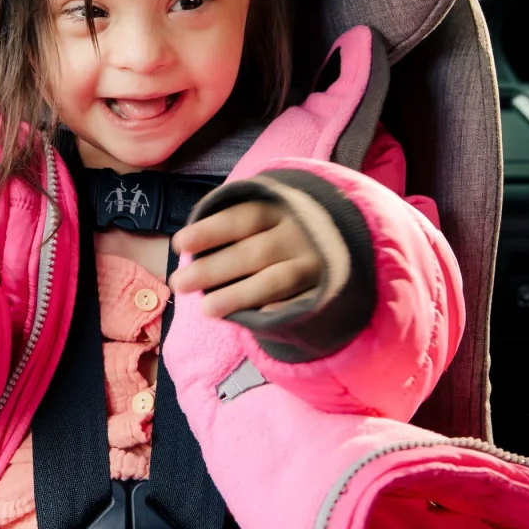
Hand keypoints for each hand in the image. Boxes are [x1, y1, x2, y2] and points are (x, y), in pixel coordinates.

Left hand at [169, 200, 322, 318]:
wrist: (349, 237)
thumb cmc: (289, 226)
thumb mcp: (271, 210)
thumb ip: (238, 222)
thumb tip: (191, 245)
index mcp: (283, 209)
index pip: (243, 218)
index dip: (211, 231)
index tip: (180, 244)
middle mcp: (301, 235)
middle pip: (254, 252)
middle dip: (214, 268)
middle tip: (179, 282)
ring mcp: (316, 264)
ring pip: (276, 280)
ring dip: (239, 294)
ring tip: (206, 309)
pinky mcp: (326, 289)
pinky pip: (301, 302)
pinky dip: (278, 309)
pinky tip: (254, 318)